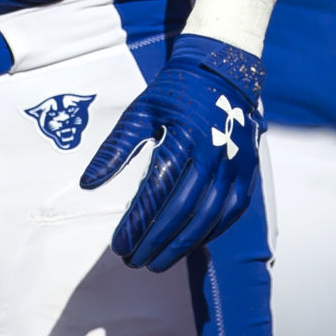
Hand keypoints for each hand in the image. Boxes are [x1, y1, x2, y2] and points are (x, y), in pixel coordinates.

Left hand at [80, 34, 264, 272]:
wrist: (220, 73)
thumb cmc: (172, 93)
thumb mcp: (140, 111)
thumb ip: (116, 148)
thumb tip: (87, 183)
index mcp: (183, 137)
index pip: (156, 191)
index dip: (137, 223)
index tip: (117, 244)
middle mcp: (212, 155)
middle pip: (182, 211)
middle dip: (156, 242)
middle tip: (133, 261)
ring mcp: (234, 166)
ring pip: (207, 218)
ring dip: (181, 246)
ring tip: (156, 262)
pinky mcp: (247, 173)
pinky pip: (229, 212)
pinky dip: (208, 233)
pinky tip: (188, 245)